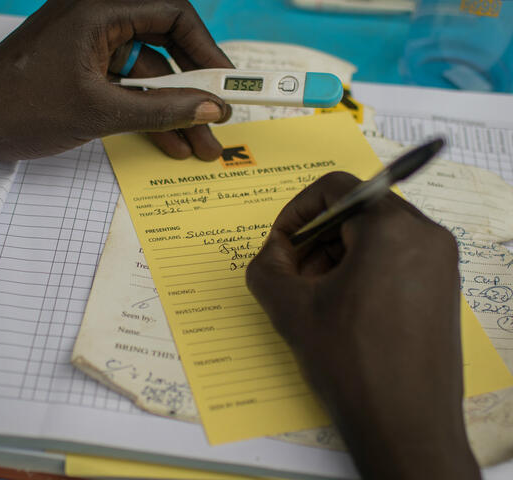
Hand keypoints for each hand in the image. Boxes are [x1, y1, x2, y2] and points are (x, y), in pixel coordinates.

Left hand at [0, 0, 232, 166]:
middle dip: (194, 87)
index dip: (206, 49)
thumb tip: (213, 108)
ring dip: (174, 109)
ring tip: (200, 145)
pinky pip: (128, 86)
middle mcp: (98, 18)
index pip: (172, 12)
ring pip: (149, 73)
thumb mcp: (100, 112)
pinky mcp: (85, 70)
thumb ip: (162, 109)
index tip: (225, 84)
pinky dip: (148, 113)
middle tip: (219, 119)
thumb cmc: (22, 109)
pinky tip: (171, 142)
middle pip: (166, 44)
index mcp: (99, 8)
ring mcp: (91, 45)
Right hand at [246, 172, 479, 479]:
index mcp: (392, 228)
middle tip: (292, 273)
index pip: (336, 188)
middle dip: (316, 238)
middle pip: (356, 212)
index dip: (297, 210)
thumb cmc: (349, 363)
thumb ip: (265, 265)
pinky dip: (362, 270)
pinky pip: (395, 258)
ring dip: (336, 255)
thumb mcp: (289, 308)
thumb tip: (273, 250)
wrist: (405, 426)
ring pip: (375, 236)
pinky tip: (341, 307)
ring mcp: (440, 262)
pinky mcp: (442, 287)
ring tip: (314, 295)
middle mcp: (426, 235)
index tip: (281, 243)